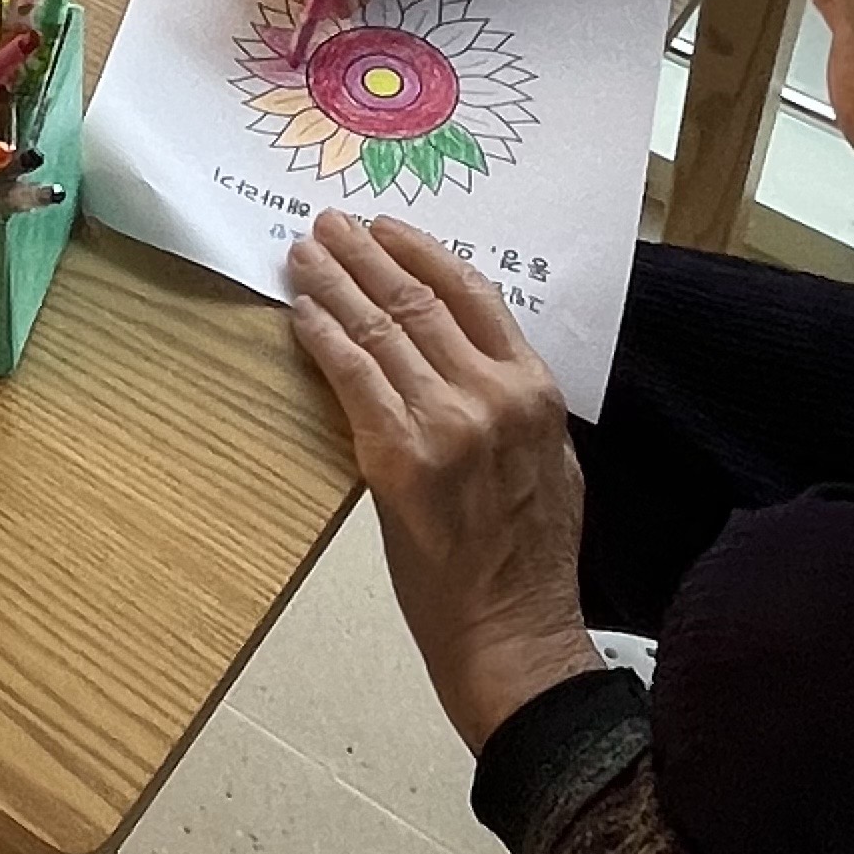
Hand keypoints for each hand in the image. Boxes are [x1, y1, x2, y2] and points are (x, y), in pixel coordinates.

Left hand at [289, 214, 601, 757]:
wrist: (511, 629)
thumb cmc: (531, 553)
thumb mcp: (551, 457)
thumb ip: (514, 397)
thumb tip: (467, 350)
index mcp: (532, 387)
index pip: (471, 291)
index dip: (421, 251)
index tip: (385, 228)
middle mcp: (490, 393)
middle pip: (415, 300)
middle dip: (364, 255)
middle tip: (327, 224)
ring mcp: (443, 423)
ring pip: (378, 329)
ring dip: (333, 284)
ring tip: (303, 254)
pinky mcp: (398, 456)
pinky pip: (352, 377)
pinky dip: (322, 338)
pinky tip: (301, 313)